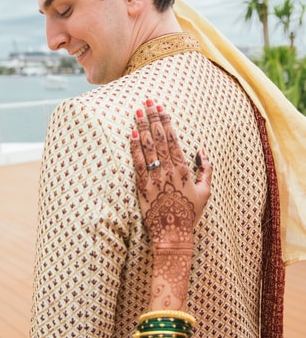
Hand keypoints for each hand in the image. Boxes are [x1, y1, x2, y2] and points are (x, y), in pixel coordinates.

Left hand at [130, 100, 211, 308]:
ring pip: (148, 147)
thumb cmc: (190, 214)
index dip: (167, 122)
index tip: (161, 108)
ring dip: (142, 127)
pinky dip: (135, 148)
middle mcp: (169, 171)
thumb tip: (202, 151)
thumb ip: (206, 170)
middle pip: (160, 138)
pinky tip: (132, 134)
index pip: (174, 140)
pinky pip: (138, 163)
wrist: (174, 235)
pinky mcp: (143, 187)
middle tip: (147, 102)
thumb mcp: (205, 192)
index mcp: (184, 170)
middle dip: (153, 118)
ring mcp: (155, 178)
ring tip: (137, 112)